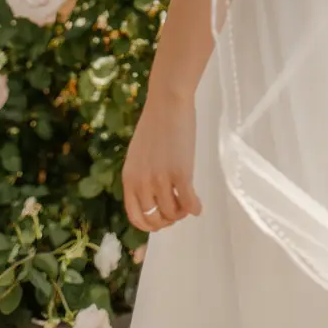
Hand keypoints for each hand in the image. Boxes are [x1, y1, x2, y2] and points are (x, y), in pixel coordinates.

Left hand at [123, 93, 201, 232]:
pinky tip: (198, 206)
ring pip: (172, 212)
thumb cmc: (154, 124)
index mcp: (129, 178)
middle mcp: (142, 182)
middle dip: (168, 219)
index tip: (160, 221)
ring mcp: (161, 179)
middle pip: (155, 218)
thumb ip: (141, 176)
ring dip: (181, 212)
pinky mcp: (180, 173)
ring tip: (188, 204)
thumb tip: (151, 198)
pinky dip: (194, 208)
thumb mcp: (138, 155)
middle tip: (177, 211)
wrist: (167, 102)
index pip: (135, 217)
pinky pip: (188, 201)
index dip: (149, 225)